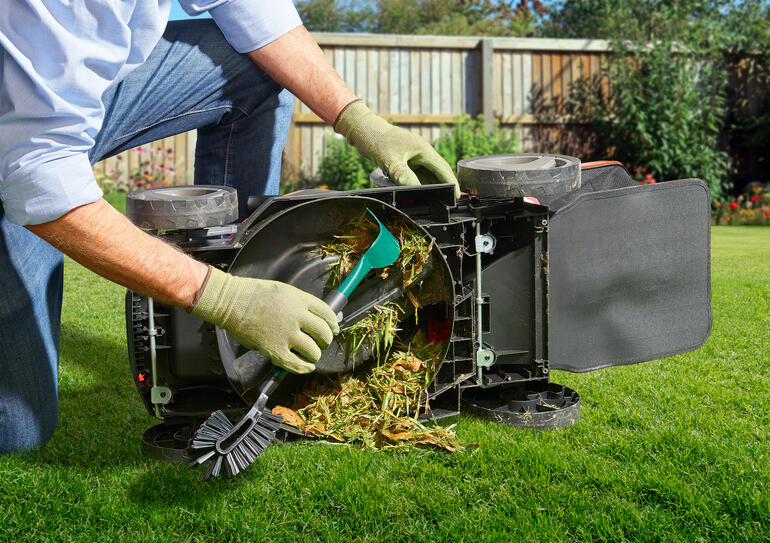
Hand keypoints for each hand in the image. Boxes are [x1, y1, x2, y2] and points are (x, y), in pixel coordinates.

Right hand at [191, 268, 338, 373]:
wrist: (231, 302)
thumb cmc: (253, 294)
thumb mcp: (283, 290)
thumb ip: (300, 303)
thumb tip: (314, 316)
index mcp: (299, 299)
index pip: (326, 312)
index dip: (333, 323)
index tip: (334, 328)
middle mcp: (296, 316)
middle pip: (323, 332)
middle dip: (326, 339)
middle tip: (323, 342)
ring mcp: (286, 334)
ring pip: (312, 350)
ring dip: (315, 354)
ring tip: (312, 354)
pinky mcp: (274, 349)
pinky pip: (295, 364)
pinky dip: (304, 367)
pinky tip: (307, 366)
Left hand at [335, 101, 460, 197]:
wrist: (364, 131)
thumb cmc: (377, 141)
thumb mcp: (391, 161)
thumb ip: (403, 176)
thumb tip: (414, 189)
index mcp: (424, 150)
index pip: (443, 168)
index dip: (452, 183)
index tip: (457, 196)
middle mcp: (422, 152)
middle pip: (438, 172)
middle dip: (443, 186)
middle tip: (447, 202)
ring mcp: (414, 155)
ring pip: (428, 174)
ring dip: (431, 186)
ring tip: (435, 201)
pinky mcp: (406, 159)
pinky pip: (417, 173)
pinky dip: (420, 183)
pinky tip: (418, 192)